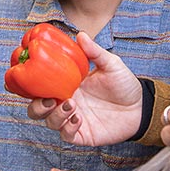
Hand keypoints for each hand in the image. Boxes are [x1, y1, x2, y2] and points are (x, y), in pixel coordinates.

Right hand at [27, 34, 141, 146]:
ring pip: (50, 122)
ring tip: (72, 105)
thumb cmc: (124, 84)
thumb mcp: (110, 64)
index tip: (29, 77)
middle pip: (37, 108)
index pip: (41, 86)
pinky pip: (66, 135)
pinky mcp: (82, 134)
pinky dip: (68, 128)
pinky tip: (79, 119)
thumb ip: (94, 52)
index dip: (30, 85)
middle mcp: (66, 102)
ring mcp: (72, 119)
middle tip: (49, 99)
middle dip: (37, 106)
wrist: (140, 107)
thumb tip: (80, 35)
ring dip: (56, 115)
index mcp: (67, 85)